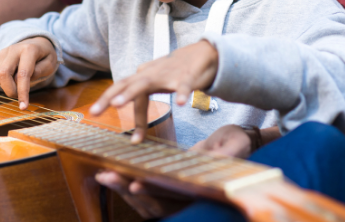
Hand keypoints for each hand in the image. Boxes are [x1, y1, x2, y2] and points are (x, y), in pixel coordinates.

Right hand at [0, 36, 57, 108]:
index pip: (23, 74)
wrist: (37, 43)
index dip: (22, 92)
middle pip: (3, 74)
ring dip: (8, 86)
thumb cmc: (45, 55)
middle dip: (10, 90)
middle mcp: (13, 49)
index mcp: (29, 49)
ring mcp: (4, 53)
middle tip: (19, 97)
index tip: (23, 106)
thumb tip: (25, 81)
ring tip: (20, 83)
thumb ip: (40, 71)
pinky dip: (5, 82)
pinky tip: (15, 77)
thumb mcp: (51, 63)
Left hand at [90, 40, 218, 141]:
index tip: (96, 118)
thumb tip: (132, 78)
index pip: (122, 90)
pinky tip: (182, 104)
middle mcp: (152, 74)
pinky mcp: (188, 76)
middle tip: (94, 112)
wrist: (206, 52)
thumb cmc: (179, 66)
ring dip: (130, 93)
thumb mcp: (158, 74)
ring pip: (146, 83)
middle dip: (109, 98)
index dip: (109, 103)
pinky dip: (183, 94)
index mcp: (144, 76)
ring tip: (117, 104)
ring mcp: (168, 74)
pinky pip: (184, 86)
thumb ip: (144, 78)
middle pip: (126, 85)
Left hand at [94, 124, 253, 218]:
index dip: (155, 192)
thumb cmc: (238, 144)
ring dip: (124, 188)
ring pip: (147, 199)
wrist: (240, 143)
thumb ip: (223, 155)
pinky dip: (128, 183)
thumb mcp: (234, 146)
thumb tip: (213, 158)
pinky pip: (146, 189)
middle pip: (155, 201)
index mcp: (202, 190)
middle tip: (107, 176)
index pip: (174, 195)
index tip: (135, 185)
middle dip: (129, 189)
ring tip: (104, 175)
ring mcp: (177, 194)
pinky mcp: (169, 186)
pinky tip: (111, 172)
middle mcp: (187, 197)